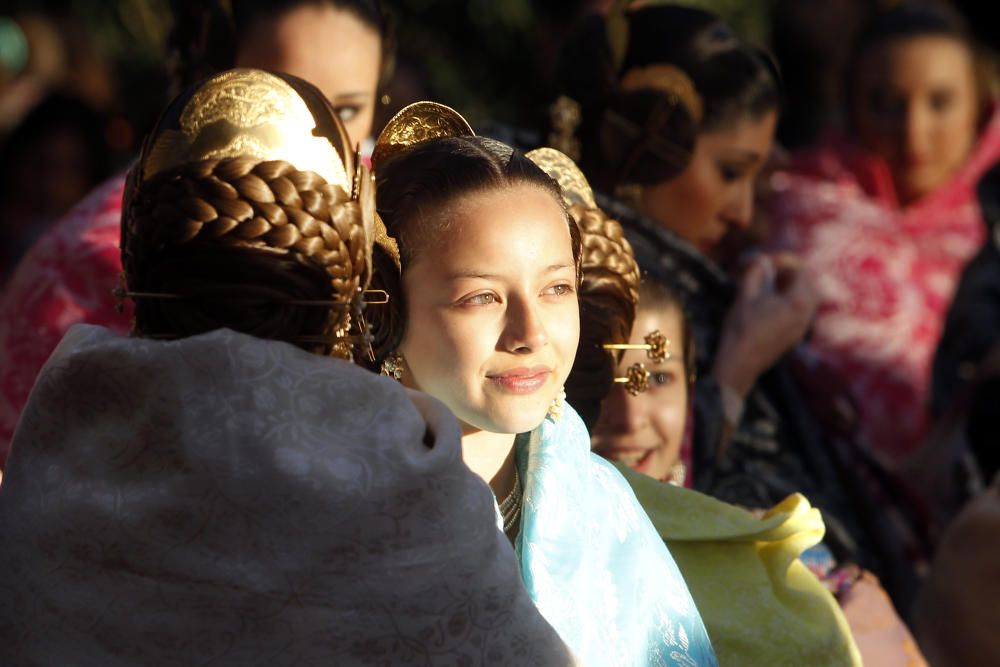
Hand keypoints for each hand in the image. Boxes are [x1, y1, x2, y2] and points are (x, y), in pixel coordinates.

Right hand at [712, 253, 816, 397]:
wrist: (739, 364)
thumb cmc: (741, 329)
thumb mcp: (745, 296)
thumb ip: (756, 273)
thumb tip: (761, 261)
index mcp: (798, 303)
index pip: (800, 270)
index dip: (782, 260)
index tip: (764, 260)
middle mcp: (806, 315)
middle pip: (809, 282)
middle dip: (791, 271)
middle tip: (770, 268)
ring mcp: (802, 327)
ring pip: (807, 297)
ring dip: (791, 285)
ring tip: (770, 282)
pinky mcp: (795, 336)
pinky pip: (802, 310)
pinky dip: (791, 299)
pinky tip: (771, 300)